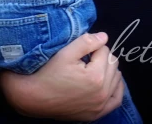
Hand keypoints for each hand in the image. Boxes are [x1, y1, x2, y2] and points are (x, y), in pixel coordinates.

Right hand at [0, 32, 123, 120]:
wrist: (34, 98)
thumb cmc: (49, 74)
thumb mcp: (65, 53)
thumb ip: (87, 42)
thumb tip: (105, 37)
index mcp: (96, 76)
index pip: (105, 50)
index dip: (93, 48)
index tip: (81, 53)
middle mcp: (102, 93)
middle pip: (113, 64)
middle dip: (102, 58)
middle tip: (86, 61)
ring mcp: (100, 105)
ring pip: (117, 78)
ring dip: (108, 71)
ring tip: (92, 70)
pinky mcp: (97, 114)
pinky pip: (117, 99)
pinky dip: (115, 89)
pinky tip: (108, 83)